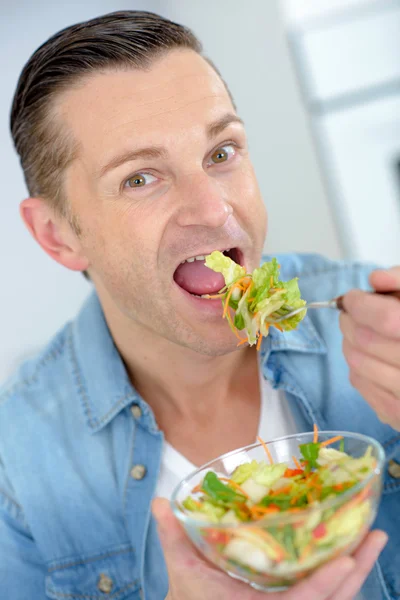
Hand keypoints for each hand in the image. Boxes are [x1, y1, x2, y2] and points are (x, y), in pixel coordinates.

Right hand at [152, 498, 386, 599]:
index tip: (344, 561)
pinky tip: (352, 546)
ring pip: (336, 598)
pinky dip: (344, 573)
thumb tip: (160, 502)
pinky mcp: (294, 598)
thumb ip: (173, 536)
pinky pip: (327, 592)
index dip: (324, 586)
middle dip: (357, 572)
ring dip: (358, 570)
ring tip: (373, 536)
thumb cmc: (192, 597)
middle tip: (376, 536)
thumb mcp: (182, 570)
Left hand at [340, 267, 399, 429]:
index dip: (361, 304)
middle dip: (350, 320)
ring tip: (356, 332)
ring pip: (357, 363)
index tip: (352, 297)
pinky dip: (356, 365)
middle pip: (366, 340)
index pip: (387, 319)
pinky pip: (360, 384)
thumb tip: (376, 279)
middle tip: (351, 313)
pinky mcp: (398, 416)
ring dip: (348, 342)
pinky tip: (368, 356)